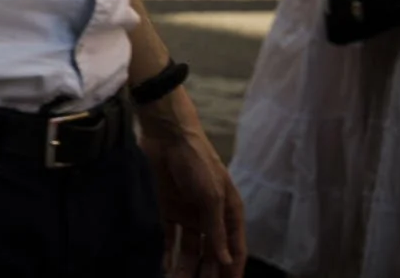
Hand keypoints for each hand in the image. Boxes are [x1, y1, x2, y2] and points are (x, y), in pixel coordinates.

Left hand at [138, 94, 246, 277]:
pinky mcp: (167, 208)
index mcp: (229, 212)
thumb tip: (225, 259)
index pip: (234, 248)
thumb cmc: (197, 162)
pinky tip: (165, 267)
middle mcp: (210, 216)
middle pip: (212, 252)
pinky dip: (168, 252)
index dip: (232, 269)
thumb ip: (216, 228)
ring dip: (186, 266)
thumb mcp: (211, 196)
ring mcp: (189, 213)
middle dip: (208, 272)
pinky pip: (170, 236)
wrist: (167, 135)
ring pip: (190, 248)